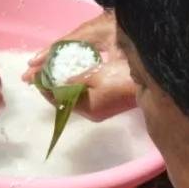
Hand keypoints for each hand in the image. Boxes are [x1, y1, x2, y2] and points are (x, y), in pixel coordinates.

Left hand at [21, 12, 135, 120]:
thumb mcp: (94, 75)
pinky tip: (72, 77)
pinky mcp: (107, 105)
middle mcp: (92, 113)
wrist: (153, 84)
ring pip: (74, 99)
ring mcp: (101, 111)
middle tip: (42, 74)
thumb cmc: (121, 78)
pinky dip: (75, 88)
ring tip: (53, 74)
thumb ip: (73, 80)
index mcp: (87, 108)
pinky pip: (84, 98)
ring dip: (63, 88)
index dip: (46, 88)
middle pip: (65, 101)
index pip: (58, 100)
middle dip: (53, 88)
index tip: (36, 76)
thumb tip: (56, 83)